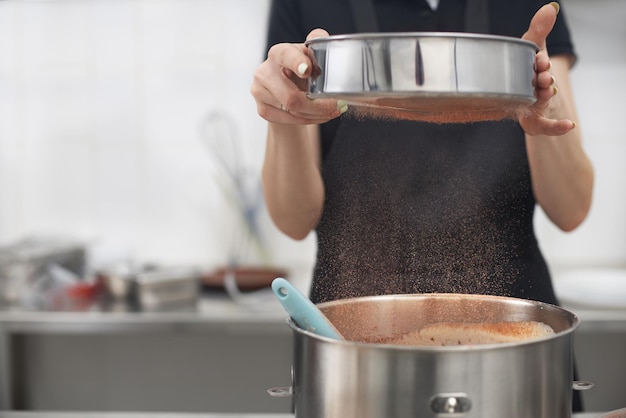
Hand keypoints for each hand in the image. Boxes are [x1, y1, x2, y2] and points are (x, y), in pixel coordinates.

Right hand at [250, 29, 347, 124]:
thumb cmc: (300, 69)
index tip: (308, 71)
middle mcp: (264, 71)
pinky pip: (289, 120)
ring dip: (317, 114)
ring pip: (292, 111)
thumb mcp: (309, 55)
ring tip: (333, 111)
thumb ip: (317, 45)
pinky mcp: (262, 109)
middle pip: (291, 96)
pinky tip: (319, 116)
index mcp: (278, 53)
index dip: (297, 63)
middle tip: (338, 106)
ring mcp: (260, 92)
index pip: (286, 56)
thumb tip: (327, 44)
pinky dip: (308, 119)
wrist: (285, 87)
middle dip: (318, 105)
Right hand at [518, 2, 575, 135]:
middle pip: (529, 86)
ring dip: (544, 96)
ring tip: (550, 88)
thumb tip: (551, 8)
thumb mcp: (536, 49)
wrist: (532, 99)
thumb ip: (540, 30)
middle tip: (545, 75)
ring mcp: (528, 107)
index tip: (540, 58)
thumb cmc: (529, 72)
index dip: (535, 64)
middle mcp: (521, 92)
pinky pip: (545, 127)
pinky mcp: (535, 122)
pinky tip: (569, 125)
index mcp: (518, 75)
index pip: (524, 69)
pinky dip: (556, 127)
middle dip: (539, 80)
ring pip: (536, 103)